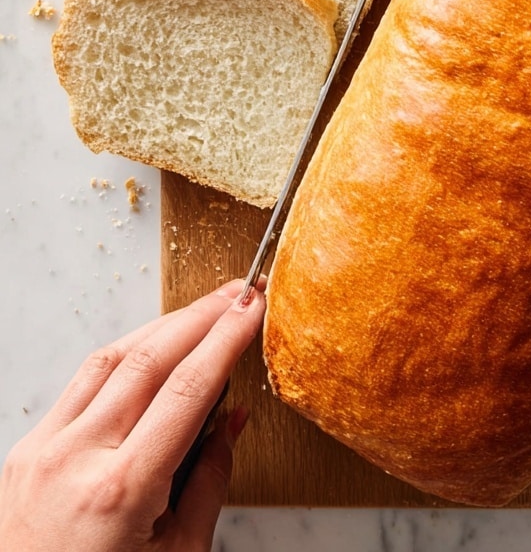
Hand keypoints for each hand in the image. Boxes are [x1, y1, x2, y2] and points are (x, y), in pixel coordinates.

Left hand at [0, 278, 264, 551]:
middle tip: (237, 293)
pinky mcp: (24, 451)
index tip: (252, 308)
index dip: (226, 339)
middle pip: (148, 359)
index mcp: (119, 491)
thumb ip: (209, 482)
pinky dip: (122, 356)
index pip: (188, 388)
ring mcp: (43, 450)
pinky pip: (80, 384)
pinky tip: (150, 349)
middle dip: (200, 316)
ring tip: (202, 311)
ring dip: (162, 326)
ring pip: (110, 359)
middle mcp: (74, 459)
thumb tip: (233, 420)